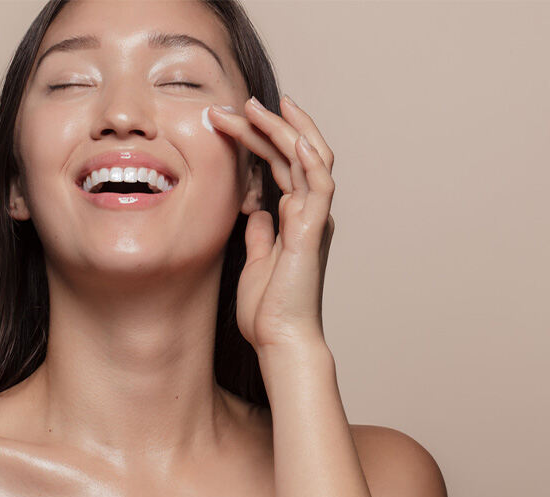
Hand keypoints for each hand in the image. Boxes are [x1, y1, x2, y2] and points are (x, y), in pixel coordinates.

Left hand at [208, 95, 335, 351]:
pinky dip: (309, 158)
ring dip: (284, 129)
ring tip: (255, 105)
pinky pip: (318, 185)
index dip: (259, 138)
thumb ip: (259, 233)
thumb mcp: (255, 261)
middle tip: (237, 103)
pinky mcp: (313, 231)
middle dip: (267, 124)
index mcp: (293, 219)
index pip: (280, 165)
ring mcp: (313, 220)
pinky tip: (293, 135)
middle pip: (293, 154)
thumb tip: (255, 210)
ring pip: (309, 159)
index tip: (231, 119)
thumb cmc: (268, 310)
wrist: (280, 339)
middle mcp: (308, 214)